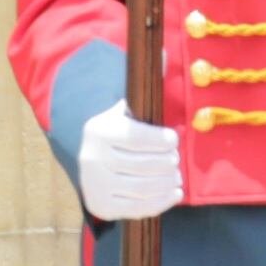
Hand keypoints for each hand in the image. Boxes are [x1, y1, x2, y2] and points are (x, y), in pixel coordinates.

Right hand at [77, 99, 182, 220]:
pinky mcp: (100, 206)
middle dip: (169, 162)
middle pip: (145, 165)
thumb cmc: (119, 128)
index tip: (173, 139)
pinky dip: (162, 202)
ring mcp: (95, 185)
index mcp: (100, 131)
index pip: (140, 138)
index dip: (164, 140)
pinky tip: (174, 192)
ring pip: (144, 187)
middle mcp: (92, 159)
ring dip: (168, 182)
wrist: (88, 153)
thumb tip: (167, 58)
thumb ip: (146, 87)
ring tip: (176, 175)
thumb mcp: (127, 107)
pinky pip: (138, 208)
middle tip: (175, 159)